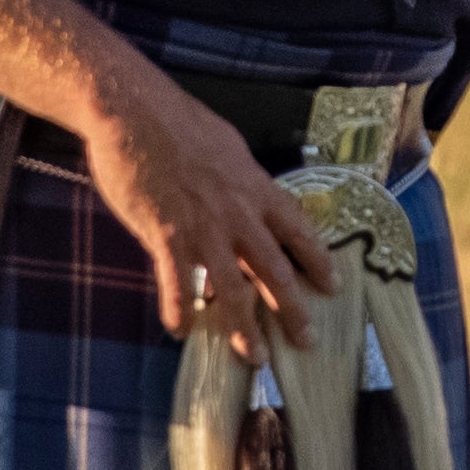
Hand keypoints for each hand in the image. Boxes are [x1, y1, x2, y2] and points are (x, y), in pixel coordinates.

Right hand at [85, 60, 340, 362]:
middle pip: (275, 270)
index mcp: (256, 188)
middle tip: (308, 341)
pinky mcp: (164, 233)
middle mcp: (237, 213)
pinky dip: (179, 309)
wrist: (135, 112)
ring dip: (245, 327)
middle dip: (293, 310)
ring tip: (255, 357)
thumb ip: (243, 180)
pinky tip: (181, 331)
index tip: (333, 286)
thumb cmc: (180, 123)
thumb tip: (254, 195)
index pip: (299, 230)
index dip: (318, 260)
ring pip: (232, 288)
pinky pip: (176, 282)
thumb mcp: (228, 147)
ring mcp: (202, 227)